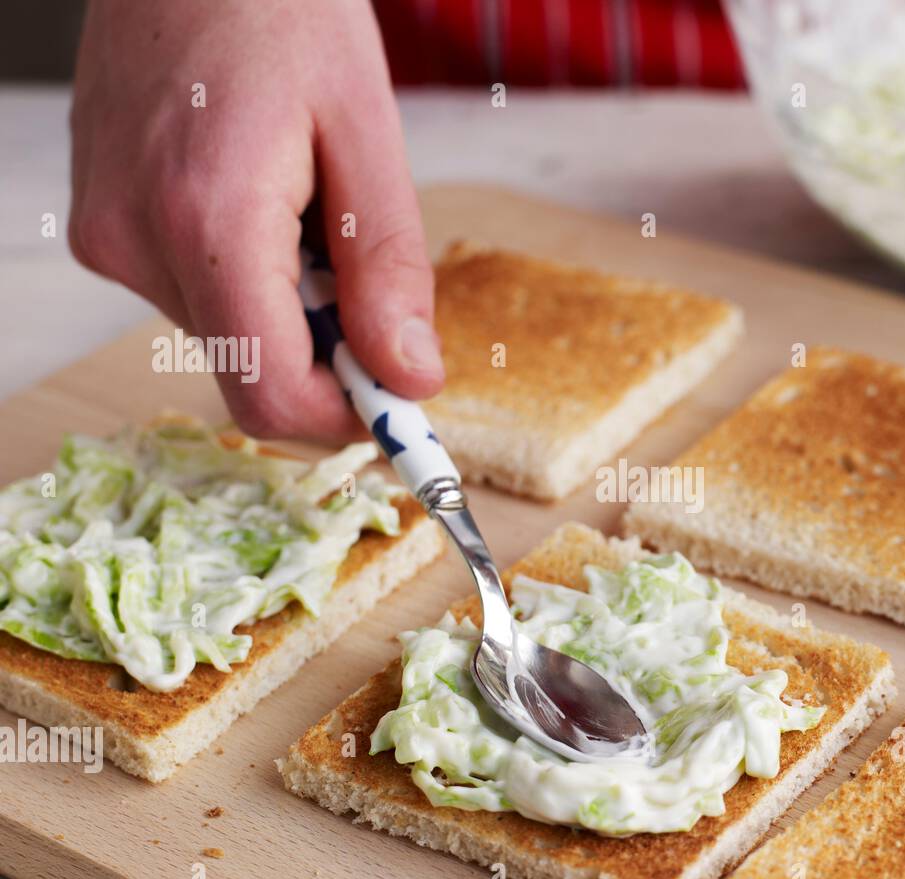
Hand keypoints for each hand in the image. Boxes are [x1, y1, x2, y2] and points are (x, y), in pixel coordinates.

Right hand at [69, 0, 442, 440]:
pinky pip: (196, 294)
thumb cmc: (281, 11)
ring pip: (228, 334)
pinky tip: (260, 198)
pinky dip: (249, 275)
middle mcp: (136, 242)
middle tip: (358, 262)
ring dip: (288, 304)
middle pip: (253, 369)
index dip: (345, 418)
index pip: (271, 393)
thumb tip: (408, 378)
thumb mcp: (367, 135)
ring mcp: (109, 237)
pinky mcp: (102, 227)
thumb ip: (387, 270)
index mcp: (206, 220)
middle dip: (324, 346)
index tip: (398, 403)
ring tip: (301, 203)